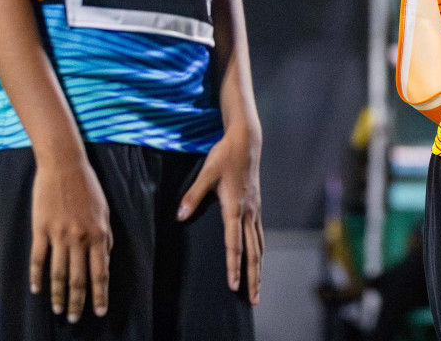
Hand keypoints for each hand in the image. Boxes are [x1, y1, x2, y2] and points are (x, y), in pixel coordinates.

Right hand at [30, 156, 111, 323]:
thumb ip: (105, 235)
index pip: (100, 272)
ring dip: (59, 295)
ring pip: (58, 273)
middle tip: (76, 319)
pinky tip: (37, 290)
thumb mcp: (105, 210)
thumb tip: (105, 257)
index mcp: (98, 233)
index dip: (100, 294)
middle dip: (79, 302)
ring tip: (59, 310)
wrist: (64, 165)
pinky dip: (37, 277)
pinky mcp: (41, 229)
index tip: (99, 311)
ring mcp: (59, 234)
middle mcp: (79, 237)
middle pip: (79, 278)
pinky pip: (38, 258)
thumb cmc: (87, 186)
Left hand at [178, 123, 263, 304]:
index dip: (233, 266)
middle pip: (254, 252)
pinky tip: (258, 258)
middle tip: (253, 299)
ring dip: (259, 268)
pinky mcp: (256, 206)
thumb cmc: (225, 156)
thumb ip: (193, 196)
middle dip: (253, 277)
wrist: (246, 142)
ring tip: (258, 287)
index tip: (232, 285)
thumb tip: (180, 215)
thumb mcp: (206, 173)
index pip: (234, 244)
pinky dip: (260, 251)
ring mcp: (255, 209)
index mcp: (235, 207)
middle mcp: (248, 212)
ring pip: (260, 245)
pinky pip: (260, 235)